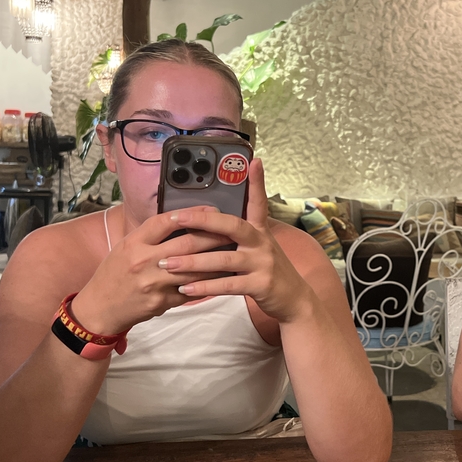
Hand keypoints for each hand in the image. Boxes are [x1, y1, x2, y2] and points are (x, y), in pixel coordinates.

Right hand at [71, 206, 233, 334]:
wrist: (100, 308)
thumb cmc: (114, 274)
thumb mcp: (125, 247)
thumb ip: (151, 235)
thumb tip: (181, 220)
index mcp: (134, 243)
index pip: (166, 221)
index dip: (191, 214)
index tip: (211, 210)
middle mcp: (144, 261)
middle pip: (187, 244)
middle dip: (213, 236)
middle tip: (231, 230)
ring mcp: (155, 283)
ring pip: (195, 269)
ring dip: (217, 260)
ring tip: (233, 251)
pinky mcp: (163, 302)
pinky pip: (192, 290)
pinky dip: (209, 283)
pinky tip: (223, 276)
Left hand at [158, 158, 314, 324]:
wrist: (294, 300)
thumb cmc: (268, 272)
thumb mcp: (259, 248)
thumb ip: (240, 235)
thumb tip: (212, 223)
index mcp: (260, 231)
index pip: (257, 202)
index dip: (256, 182)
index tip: (253, 161)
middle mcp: (262, 243)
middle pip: (232, 226)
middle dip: (202, 221)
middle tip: (176, 218)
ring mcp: (262, 263)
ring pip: (224, 259)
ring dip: (193, 261)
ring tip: (168, 263)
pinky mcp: (261, 285)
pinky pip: (228, 285)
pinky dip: (204, 286)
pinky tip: (184, 288)